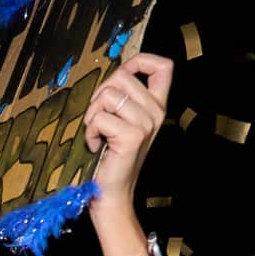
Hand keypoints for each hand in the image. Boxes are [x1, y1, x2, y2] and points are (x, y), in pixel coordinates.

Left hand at [83, 53, 172, 216]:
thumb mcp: (122, 124)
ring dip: (92, 114)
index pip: (163, 66)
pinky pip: (100, 118)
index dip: (139, 61)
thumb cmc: (112, 160)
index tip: (122, 76)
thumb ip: (122, 100)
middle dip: (100, 95)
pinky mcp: (131, 136)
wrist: (113, 194)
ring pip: (108, 95)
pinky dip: (90, 131)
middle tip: (97, 119)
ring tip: (97, 133)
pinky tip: (97, 146)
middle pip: (122, 77)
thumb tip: (111, 80)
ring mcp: (145, 123)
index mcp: (157, 106)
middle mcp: (155, 112)